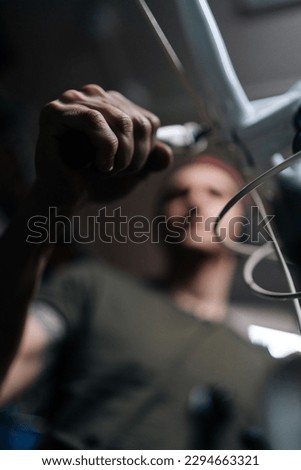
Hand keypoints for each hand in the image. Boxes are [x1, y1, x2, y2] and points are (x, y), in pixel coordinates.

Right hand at [34, 84, 172, 206]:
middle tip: (114, 173)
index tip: (128, 170)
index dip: (145, 152)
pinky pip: (94, 120)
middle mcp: (94, 96)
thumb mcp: (132, 172)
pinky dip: (103, 147)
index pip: (147, 122)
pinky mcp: (55, 112)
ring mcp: (73, 101)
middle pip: (136, 122)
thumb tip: (166, 155)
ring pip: (120, 121)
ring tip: (104, 170)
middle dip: (132, 157)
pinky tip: (96, 165)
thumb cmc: (95, 183)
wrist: (65, 199)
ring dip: (119, 155)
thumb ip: (152, 160)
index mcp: (113, 105)